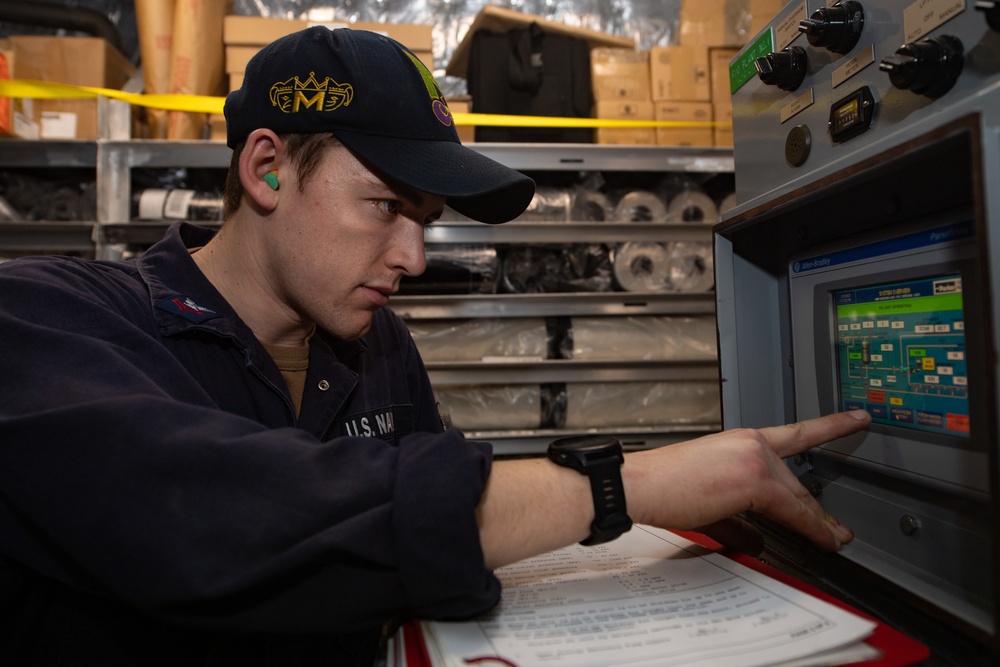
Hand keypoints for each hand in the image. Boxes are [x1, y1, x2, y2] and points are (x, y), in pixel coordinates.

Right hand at [623, 410, 870, 553]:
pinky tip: (825, 541)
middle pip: (796, 481)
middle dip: (818, 509)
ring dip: (820, 523)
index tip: (854, 418)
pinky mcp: (755, 479)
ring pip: (798, 496)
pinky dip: (813, 529)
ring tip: (836, 540)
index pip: (795, 434)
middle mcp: (751, 443)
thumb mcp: (709, 505)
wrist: (640, 486)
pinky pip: (794, 511)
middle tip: (838, 529)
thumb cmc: (662, 489)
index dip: (830, 426)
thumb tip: (755, 539)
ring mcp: (755, 458)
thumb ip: (738, 520)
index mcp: (740, 441)